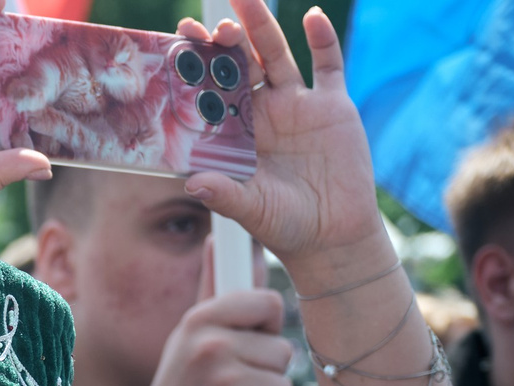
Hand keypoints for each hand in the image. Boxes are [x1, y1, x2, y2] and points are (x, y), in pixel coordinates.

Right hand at [105, 264, 294, 385]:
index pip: (269, 304)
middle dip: (263, 374)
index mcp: (202, 318)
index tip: (246, 345)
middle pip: (282, 351)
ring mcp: (225, 382)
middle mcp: (212, 346)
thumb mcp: (189, 334)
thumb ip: (213, 289)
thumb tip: (220, 239)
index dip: (266, 329)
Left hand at [180, 3, 387, 292]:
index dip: (198, 68)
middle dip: (226, 42)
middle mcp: (264, 113)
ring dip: (263, 28)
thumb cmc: (284, 225)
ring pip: (278, 56)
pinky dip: (323, 40)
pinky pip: (329, 65)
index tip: (180, 42)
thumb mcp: (251, 210)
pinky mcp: (334, 105)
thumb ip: (225, 194)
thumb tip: (192, 184)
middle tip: (209, 21)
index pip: (213, 92)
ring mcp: (299, 105)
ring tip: (246, 0)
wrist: (333, 235)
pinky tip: (311, 17)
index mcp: (237, 133)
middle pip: (242, 66)